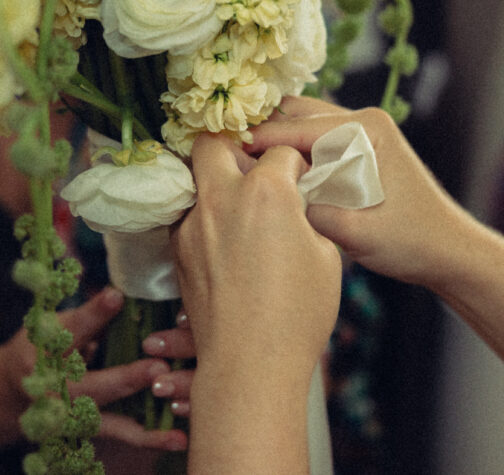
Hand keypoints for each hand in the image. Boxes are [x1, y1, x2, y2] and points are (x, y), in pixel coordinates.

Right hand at [0, 287, 187, 451]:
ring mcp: (67, 419)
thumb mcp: (52, 325)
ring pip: (109, 422)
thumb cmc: (41, 347)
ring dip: (145, 424)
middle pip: (91, 386)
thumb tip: (122, 296)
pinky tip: (178, 439)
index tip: (116, 295)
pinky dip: (149, 439)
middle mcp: (52, 391)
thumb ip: (86, 318)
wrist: (9, 393)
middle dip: (125, 379)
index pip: (69, 331)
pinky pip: (121, 436)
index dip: (93, 314)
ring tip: (174, 420)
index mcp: (42, 352)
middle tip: (157, 367)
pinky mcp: (83, 434)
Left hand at [173, 133, 341, 375]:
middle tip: (251, 168)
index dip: (294, 165)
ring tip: (236, 206)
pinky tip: (224, 240)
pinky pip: (188, 216)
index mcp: (266, 192)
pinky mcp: (177, 248)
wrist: (250, 361)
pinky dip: (205, 217)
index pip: (280, 153)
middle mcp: (222, 197)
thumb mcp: (326, 256)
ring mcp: (193, 222)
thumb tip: (296, 205)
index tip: (299, 180)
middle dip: (232, 147)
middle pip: (212, 142)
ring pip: (193, 178)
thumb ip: (307, 216)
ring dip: (214, 183)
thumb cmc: (298, 312)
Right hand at [247, 96, 476, 288]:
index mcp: (366, 128)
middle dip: (259, 133)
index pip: (297, 127)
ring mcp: (359, 130)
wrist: (447, 251)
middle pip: (293, 113)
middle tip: (225, 159)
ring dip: (272, 141)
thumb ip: (312, 213)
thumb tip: (270, 198)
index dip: (257, 142)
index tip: (220, 154)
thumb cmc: (411, 243)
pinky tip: (266, 175)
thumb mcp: (357, 234)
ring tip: (240, 168)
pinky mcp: (355, 147)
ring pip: (299, 123)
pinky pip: (310, 139)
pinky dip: (287, 152)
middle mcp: (362, 119)